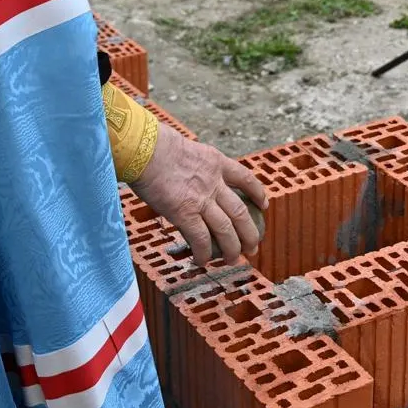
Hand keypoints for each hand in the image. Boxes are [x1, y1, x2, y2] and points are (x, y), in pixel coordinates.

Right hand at [129, 125, 268, 265]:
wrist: (143, 148)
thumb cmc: (154, 145)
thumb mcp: (186, 149)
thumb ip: (194, 166)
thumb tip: (187, 176)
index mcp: (215, 162)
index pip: (245, 178)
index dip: (258, 194)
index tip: (264, 204)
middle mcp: (214, 182)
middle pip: (241, 212)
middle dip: (250, 233)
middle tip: (253, 247)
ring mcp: (201, 199)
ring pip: (227, 229)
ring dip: (233, 248)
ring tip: (234, 260)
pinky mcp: (185, 213)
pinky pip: (201, 238)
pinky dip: (205, 253)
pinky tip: (203, 261)